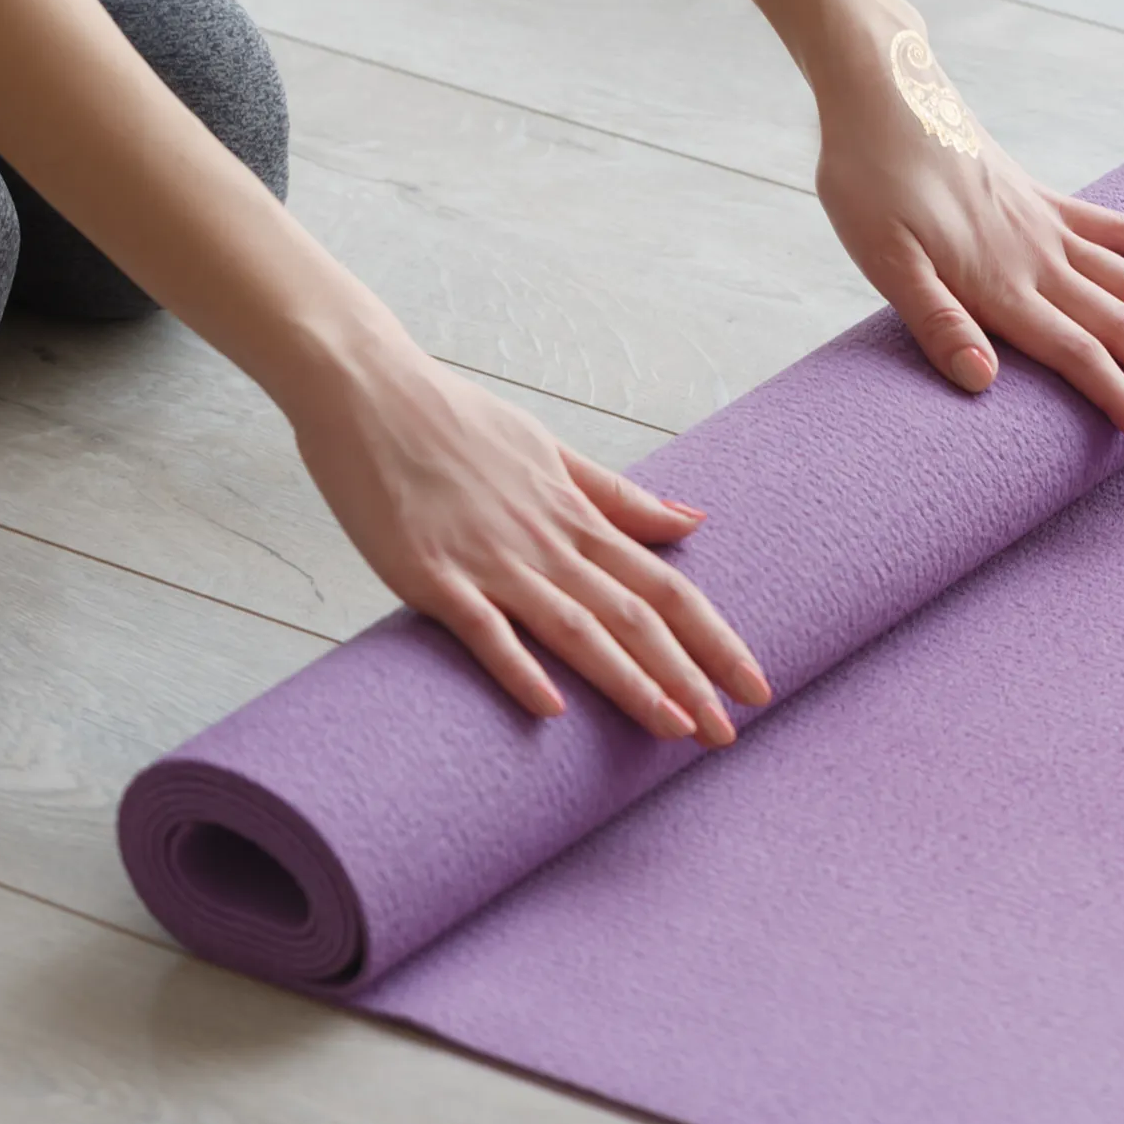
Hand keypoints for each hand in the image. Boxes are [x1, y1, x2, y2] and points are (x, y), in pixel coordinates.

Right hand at [285, 328, 770, 743]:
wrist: (367, 388)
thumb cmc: (455, 420)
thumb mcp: (551, 451)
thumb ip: (619, 496)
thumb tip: (694, 518)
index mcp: (576, 516)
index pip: (666, 585)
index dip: (715, 639)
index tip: (756, 686)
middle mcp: (546, 541)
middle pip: (635, 616)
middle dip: (688, 678)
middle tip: (728, 734)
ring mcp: (490, 559)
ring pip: (575, 627)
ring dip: (628, 680)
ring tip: (673, 728)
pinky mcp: (431, 573)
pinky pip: (482, 627)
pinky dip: (517, 665)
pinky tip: (550, 708)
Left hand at [812, 0, 1123, 450]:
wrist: (882, 91)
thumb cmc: (868, 180)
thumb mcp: (882, 259)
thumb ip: (935, 321)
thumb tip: (983, 381)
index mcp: (1000, 284)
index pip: (1081, 356)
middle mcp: (1039, 258)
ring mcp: (1049, 226)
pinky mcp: (1046, 199)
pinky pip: (1121, 228)